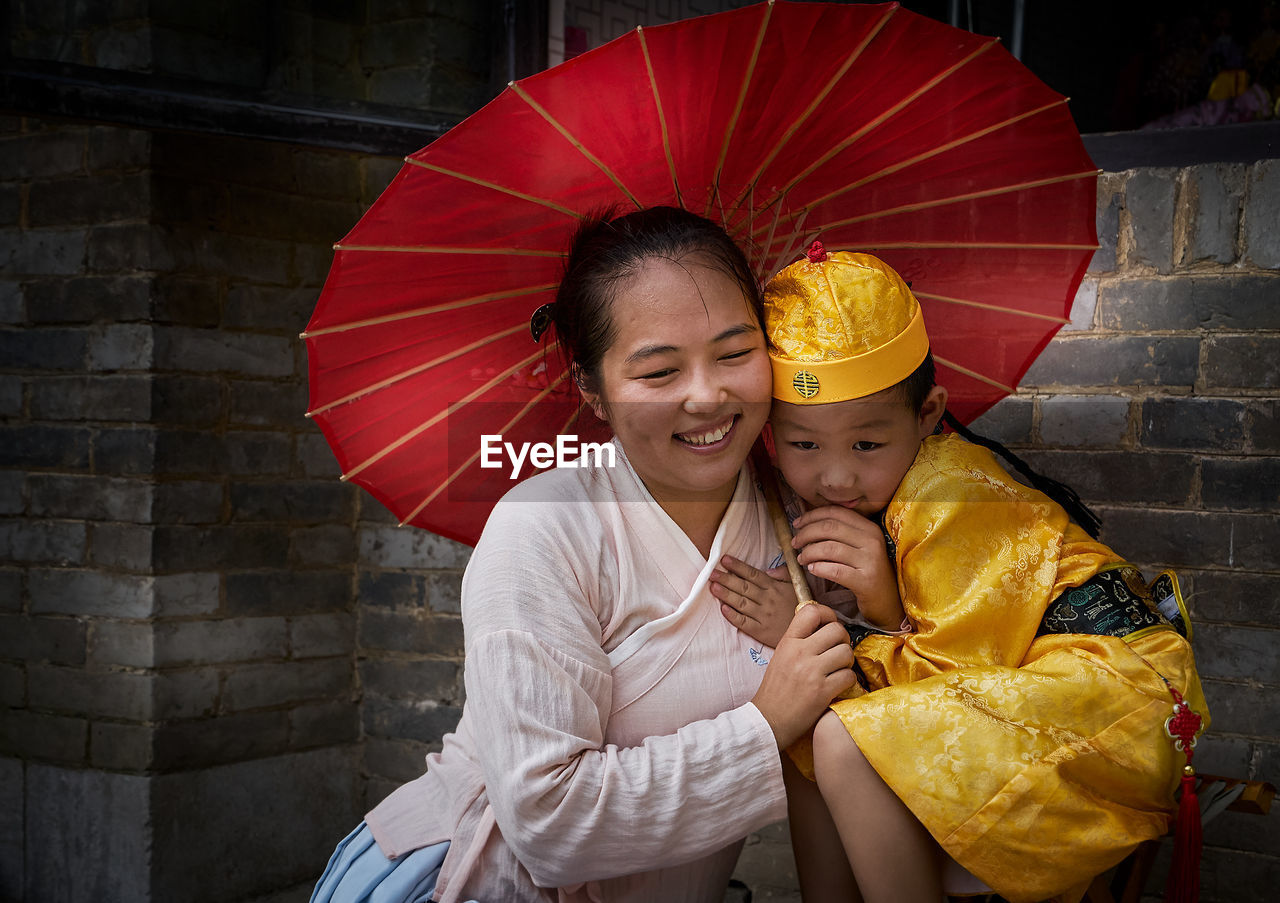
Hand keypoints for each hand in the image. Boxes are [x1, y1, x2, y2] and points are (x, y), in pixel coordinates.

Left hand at [711, 555, 796, 647]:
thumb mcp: (797, 587)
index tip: (724, 560)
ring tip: (713, 587)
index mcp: (775, 588)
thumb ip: (784, 575)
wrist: (809, 634)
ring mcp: (763, 616)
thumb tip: (769, 570)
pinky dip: (733, 616)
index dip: (737, 567)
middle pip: (743, 587)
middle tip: (711, 572)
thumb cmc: (801, 608)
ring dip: (726, 594)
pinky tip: (723, 609)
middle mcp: (767, 600)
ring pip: (741, 603)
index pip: (753, 574)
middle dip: (726, 578)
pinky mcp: (760, 631)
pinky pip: (744, 622)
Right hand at [751, 603, 854, 748]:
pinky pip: (849, 675)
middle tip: (837, 649)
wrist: (768, 720)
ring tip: (838, 668)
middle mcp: (800, 652)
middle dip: (843, 639)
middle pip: (836, 629)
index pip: (811, 611)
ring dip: (847, 661)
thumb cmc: (776, 689)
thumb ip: (799, 640)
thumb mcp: (781, 656)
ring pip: (846, 651)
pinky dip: (848, 680)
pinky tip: (838, 684)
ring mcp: (812, 671)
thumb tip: (822, 625)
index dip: (827, 614)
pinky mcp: (823, 691)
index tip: (829, 624)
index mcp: (788, 642)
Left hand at [792, 506, 903, 630]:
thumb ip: (835, 537)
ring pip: (830, 548)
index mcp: (869, 528)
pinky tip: (812, 570)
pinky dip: (819, 568)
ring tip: (802, 559)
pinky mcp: (866, 581)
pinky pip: (836, 571)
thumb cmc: (866, 573)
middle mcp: (872, 540)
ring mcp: (871, 561)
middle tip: (795, 543)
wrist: (888, 602)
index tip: (797, 524)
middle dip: (806, 534)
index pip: (836, 513)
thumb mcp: (856, 550)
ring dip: (809, 552)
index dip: (812, 516)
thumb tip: (800, 528)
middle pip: (830, 528)